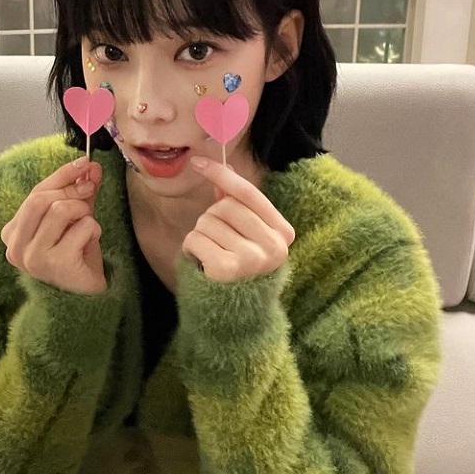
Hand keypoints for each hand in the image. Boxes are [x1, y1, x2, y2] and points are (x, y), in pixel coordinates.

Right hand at [1, 156, 105, 294]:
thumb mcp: (73, 219)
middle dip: (71, 191)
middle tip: (89, 192)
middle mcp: (16, 247)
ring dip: (83, 212)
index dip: (61, 175)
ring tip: (87, 228)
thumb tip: (89, 166)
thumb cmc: (75, 256)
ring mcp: (33, 258)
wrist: (86, 295)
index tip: (83, 163)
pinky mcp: (56, 265)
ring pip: (60, 210)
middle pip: (41, 199)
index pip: (35, 194)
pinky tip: (89, 245)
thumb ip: (77, 192)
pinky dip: (93, 230)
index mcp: (13, 233)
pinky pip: (81, 228)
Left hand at [182, 157, 294, 282]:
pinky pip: (195, 240)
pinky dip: (191, 248)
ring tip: (212, 253)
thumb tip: (225, 166)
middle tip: (217, 239)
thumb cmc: (239, 263)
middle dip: (212, 218)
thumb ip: (236, 202)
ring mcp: (252, 259)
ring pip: (207, 222)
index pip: (248, 193)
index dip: (222, 175)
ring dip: (200, 234)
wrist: (234, 311)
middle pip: (225, 207)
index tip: (197, 163)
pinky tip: (202, 262)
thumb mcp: (245, 232)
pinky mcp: (227, 270)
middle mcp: (273, 247)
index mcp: (283, 232)